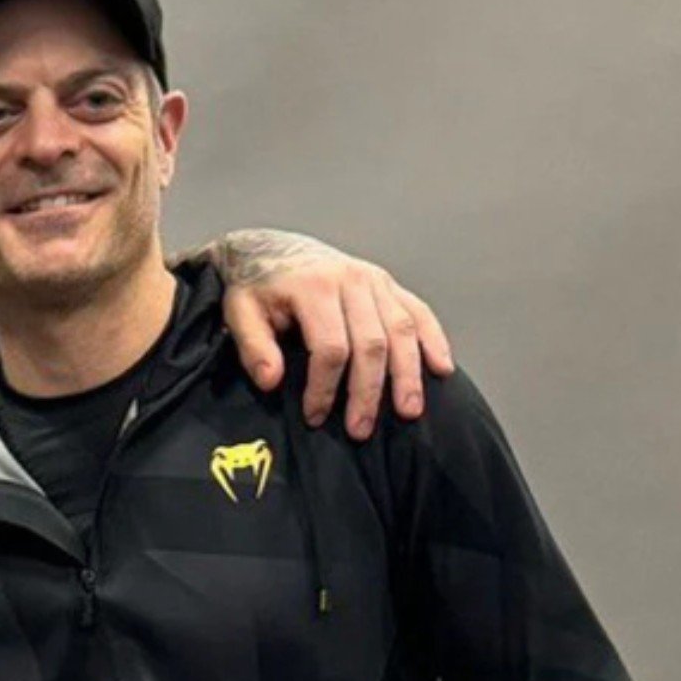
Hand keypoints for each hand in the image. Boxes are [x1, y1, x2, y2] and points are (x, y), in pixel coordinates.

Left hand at [213, 229, 453, 439]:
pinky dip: (434, 340)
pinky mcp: (387, 283)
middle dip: (368, 392)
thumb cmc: (256, 287)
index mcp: (313, 286)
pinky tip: (441, 368)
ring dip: (407, 375)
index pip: (330, 347)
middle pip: (371, 344)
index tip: (314, 416)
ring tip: (409, 412)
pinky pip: (418, 311)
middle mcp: (350, 279)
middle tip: (360, 430)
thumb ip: (253, 347)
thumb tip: (271, 381)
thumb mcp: (239, 313)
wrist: (270, 250)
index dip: (324, 387)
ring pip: (402, 331)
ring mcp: (374, 279)